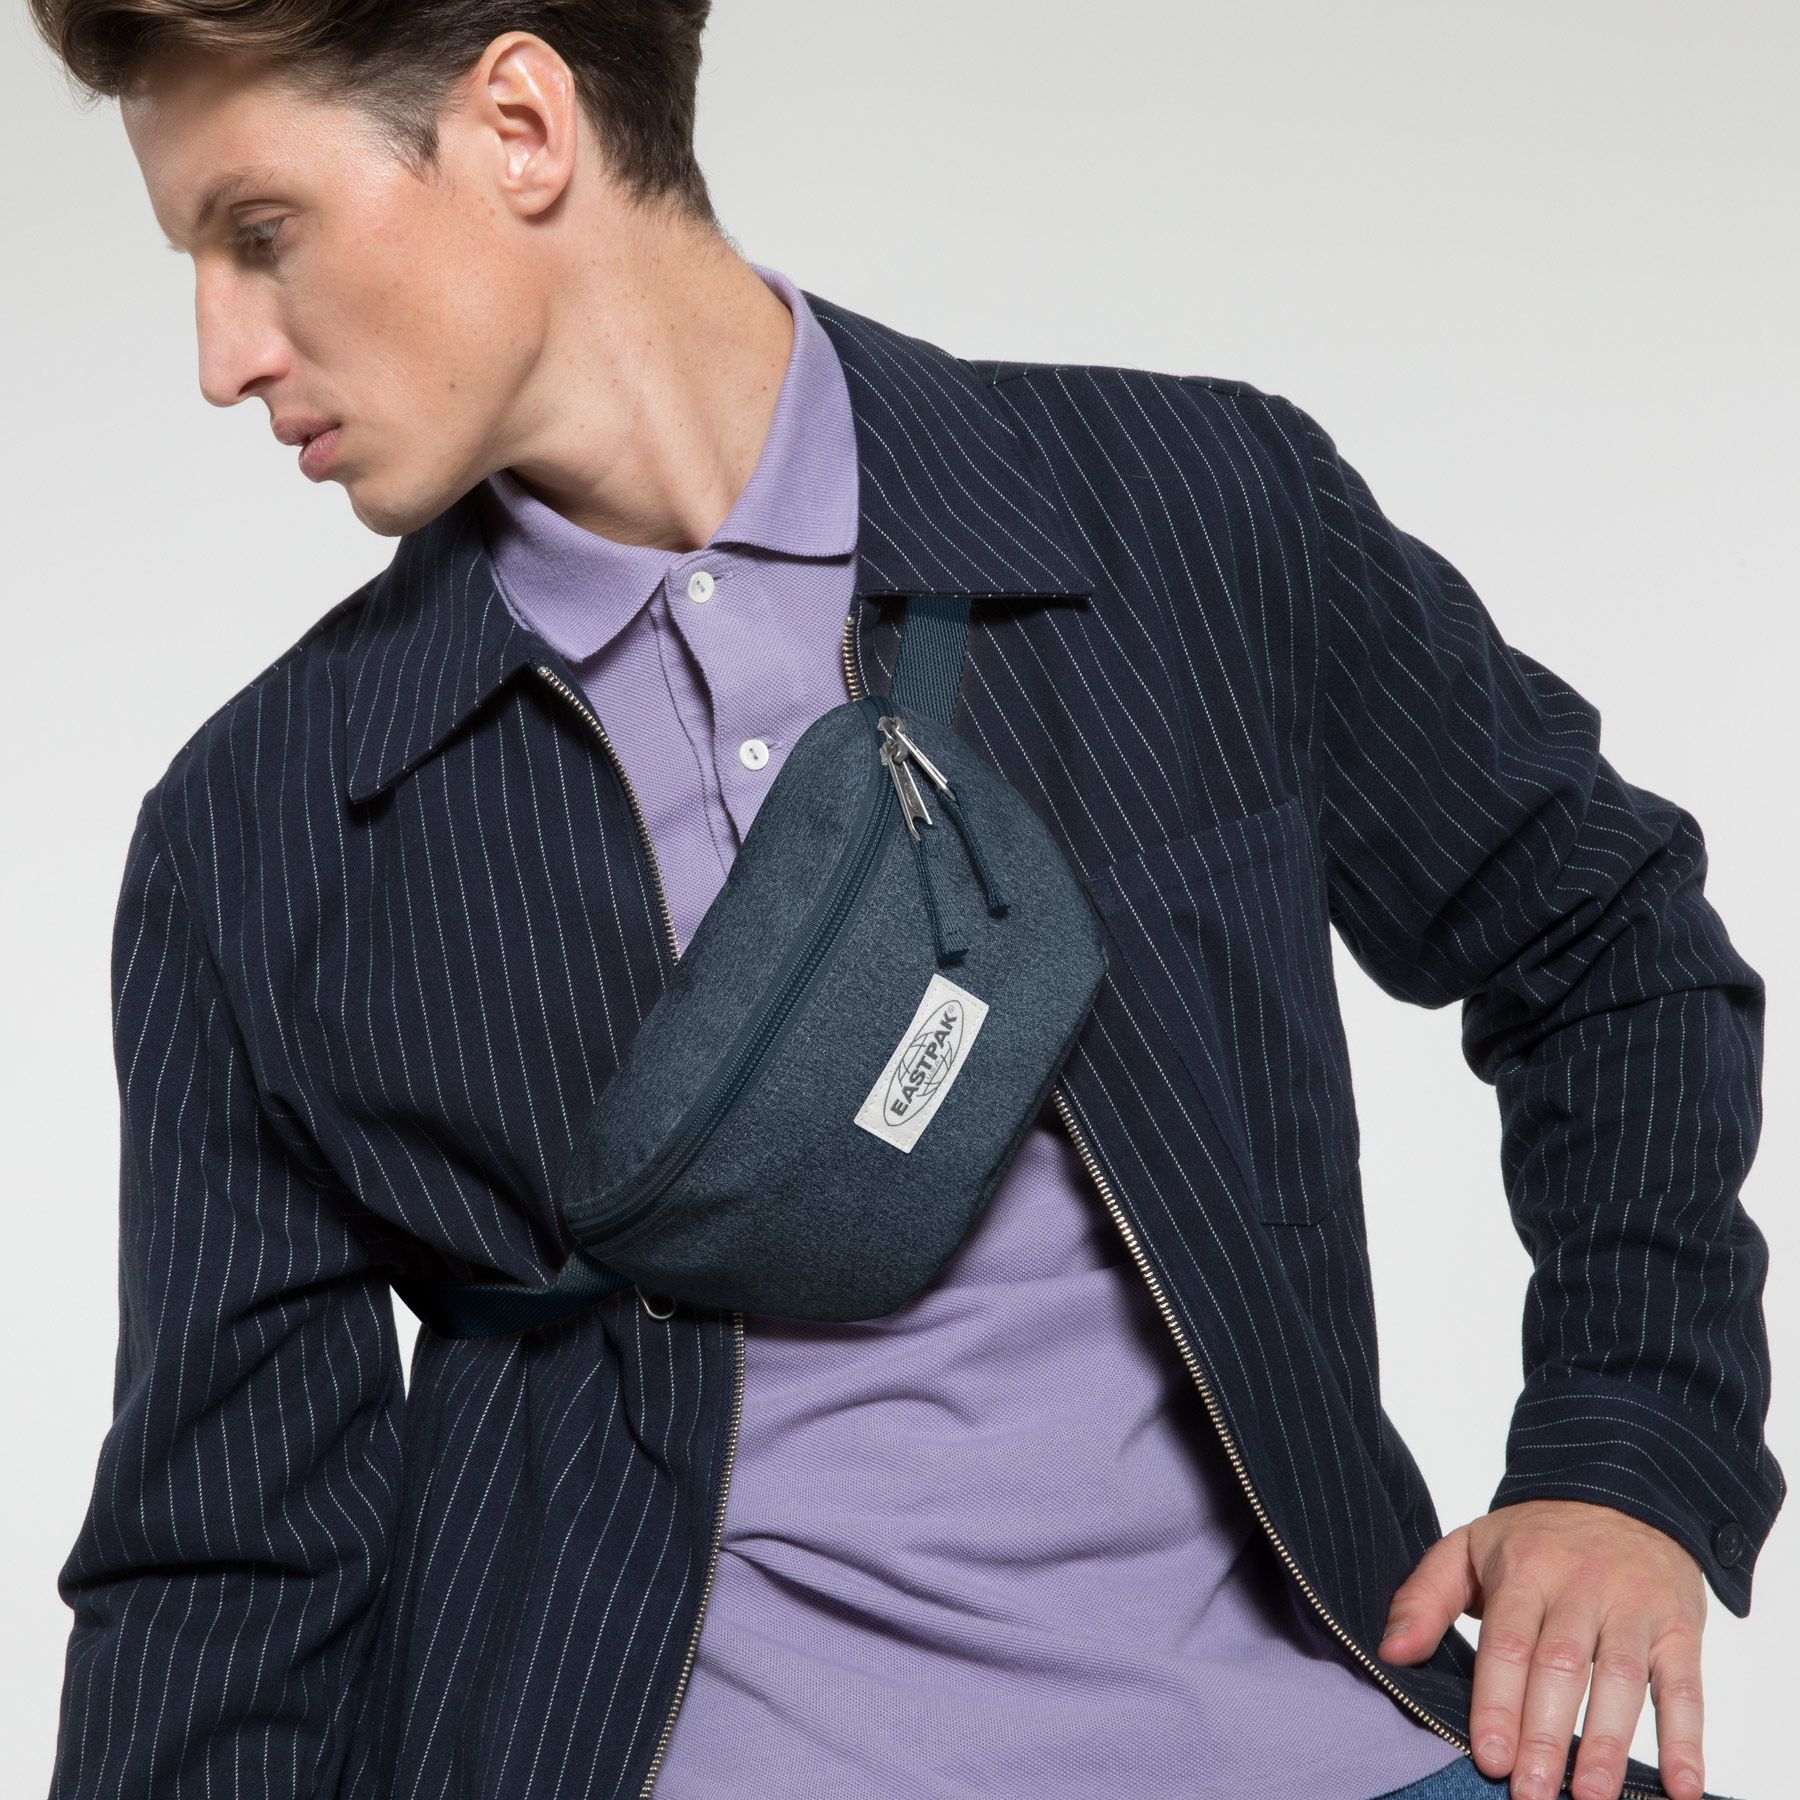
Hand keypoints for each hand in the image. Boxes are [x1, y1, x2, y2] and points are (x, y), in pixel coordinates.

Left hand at [1376, 1498, 1709, 1799]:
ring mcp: (1634, 1607)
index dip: (1498, 1701)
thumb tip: (1391, 1651)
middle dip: (1546, 1736)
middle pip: (1562, 1666)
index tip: (1489, 1756)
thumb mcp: (1468, 1546)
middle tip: (1532, 1794)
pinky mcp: (1680, 1627)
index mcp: (1524, 1568)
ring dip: (1608, 1746)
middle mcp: (1581, 1585)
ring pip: (1622, 1680)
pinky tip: (1681, 1790)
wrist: (1622, 1490)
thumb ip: (1425, 1596)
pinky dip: (1688, 1741)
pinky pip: (1687, 1686)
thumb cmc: (1536, 1537)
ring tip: (1591, 1798)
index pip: (1508, 1641)